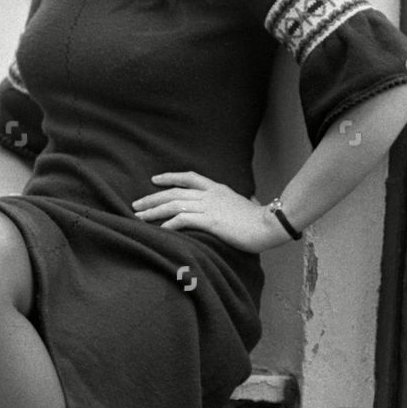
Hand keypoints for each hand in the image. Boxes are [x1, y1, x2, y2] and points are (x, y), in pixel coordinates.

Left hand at [131, 171, 287, 252]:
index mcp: (217, 189)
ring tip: (139, 217)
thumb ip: (235, 202)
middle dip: (152, 198)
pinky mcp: (210, 221)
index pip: (188, 178)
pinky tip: (159, 229)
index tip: (154, 181)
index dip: (169, 178)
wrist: (270, 224)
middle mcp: (210, 195)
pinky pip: (183, 220)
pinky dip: (169, 224)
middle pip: (174, 193)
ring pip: (174, 205)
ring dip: (154, 211)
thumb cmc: (260, 218)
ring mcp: (209, 207)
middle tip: (136, 205)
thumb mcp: (244, 204)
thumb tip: (238, 204)